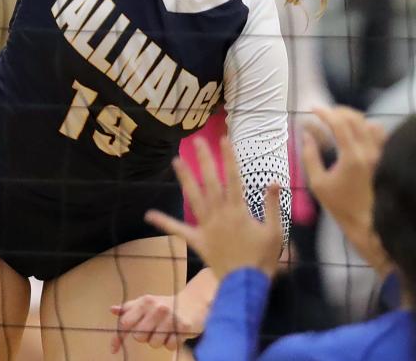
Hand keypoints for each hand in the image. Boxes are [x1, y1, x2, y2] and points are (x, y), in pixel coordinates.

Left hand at [109, 293, 202, 353]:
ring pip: (154, 343)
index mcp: (144, 302)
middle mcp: (156, 308)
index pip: (125, 322)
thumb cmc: (165, 304)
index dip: (118, 337)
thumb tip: (112, 310)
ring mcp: (170, 318)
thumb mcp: (146, 302)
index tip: (113, 349)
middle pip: (139, 336)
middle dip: (144, 337)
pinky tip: (174, 333)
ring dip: (158, 341)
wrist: (193, 302)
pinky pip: (169, 346)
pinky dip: (171, 343)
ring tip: (165, 330)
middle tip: (152, 329)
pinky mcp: (182, 327)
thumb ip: (129, 308)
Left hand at [144, 136, 283, 279]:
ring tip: (176, 160)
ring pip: (193, 197)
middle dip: (204, 159)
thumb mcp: (275, 232)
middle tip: (196, 141)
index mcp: (238, 210)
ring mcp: (206, 226)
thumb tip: (274, 182)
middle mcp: (219, 213)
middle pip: (210, 181)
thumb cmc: (263, 258)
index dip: (228, 158)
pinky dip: (164, 222)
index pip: (233, 178)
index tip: (223, 140)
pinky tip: (149, 214)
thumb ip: (273, 206)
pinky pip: (178, 230)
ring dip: (184, 178)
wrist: (246, 285)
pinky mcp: (197, 240)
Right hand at [302, 106, 390, 275]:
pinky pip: (380, 135)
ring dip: (353, 118)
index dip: (324, 112)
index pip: (339, 124)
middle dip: (337, 111)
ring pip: (370, 124)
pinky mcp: (384, 160)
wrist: (368, 224)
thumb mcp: (317, 183)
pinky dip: (367, 127)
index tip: (312, 109)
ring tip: (339, 120)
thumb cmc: (340, 205)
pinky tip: (356, 133)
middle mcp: (370, 152)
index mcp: (352, 157)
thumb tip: (306, 134)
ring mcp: (380, 155)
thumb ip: (310, 156)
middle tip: (323, 113)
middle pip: (355, 118)